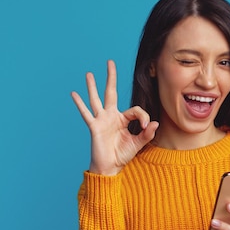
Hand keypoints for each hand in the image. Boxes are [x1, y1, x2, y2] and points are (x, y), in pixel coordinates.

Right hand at [71, 60, 158, 174]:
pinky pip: (86, 114)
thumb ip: (146, 134)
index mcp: (122, 120)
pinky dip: (80, 104)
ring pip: (96, 99)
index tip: (147, 127)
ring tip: (89, 73)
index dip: (144, 117)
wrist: (110, 167)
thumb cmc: (122, 155)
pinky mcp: (94, 127)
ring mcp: (101, 120)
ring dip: (92, 86)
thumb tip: (156, 123)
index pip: (135, 110)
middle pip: (111, 92)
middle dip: (111, 77)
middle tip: (110, 62)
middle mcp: (110, 116)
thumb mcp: (138, 144)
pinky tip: (74, 94)